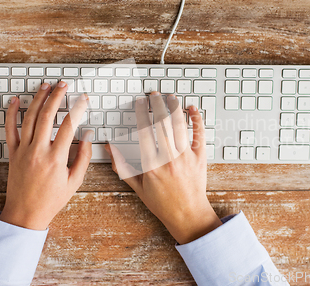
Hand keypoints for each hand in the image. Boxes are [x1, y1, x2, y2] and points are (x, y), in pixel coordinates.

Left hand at [0, 81, 92, 229]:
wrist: (25, 213)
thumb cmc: (51, 199)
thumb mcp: (75, 181)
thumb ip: (83, 157)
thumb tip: (88, 136)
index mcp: (56, 158)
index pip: (69, 125)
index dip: (78, 109)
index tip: (83, 99)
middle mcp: (38, 151)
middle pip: (47, 115)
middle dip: (56, 96)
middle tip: (63, 84)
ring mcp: (23, 150)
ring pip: (29, 118)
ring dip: (37, 99)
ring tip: (45, 86)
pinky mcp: (12, 153)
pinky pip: (9, 129)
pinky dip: (11, 113)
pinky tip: (16, 100)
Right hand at [105, 92, 221, 243]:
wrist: (188, 215)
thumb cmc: (162, 203)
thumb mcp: (137, 187)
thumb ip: (122, 166)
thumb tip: (109, 148)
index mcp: (152, 165)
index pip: (144, 131)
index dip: (141, 113)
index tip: (139, 103)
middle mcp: (169, 158)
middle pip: (162, 124)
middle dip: (157, 105)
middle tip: (154, 94)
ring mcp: (186, 157)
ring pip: (180, 126)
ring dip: (175, 108)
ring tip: (170, 97)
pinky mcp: (200, 158)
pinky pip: (200, 134)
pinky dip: (197, 119)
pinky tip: (193, 109)